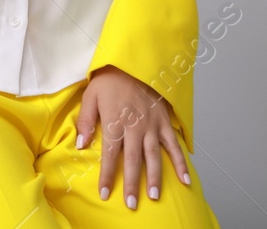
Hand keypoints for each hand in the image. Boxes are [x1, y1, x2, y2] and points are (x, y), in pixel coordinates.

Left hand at [75, 65, 190, 209]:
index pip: (110, 154)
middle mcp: (135, 127)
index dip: (108, 175)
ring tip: (154, 196)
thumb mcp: (91, 96)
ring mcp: (152, 125)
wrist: (133, 63)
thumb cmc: (109, 81)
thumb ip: (86, 121)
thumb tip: (81, 145)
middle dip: (132, 184)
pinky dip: (180, 163)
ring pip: (154, 156)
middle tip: (132, 204)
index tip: (105, 193)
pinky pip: (174, 145)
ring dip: (155, 177)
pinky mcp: (165, 122)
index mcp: (115, 121)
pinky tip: (185, 180)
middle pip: (133, 160)